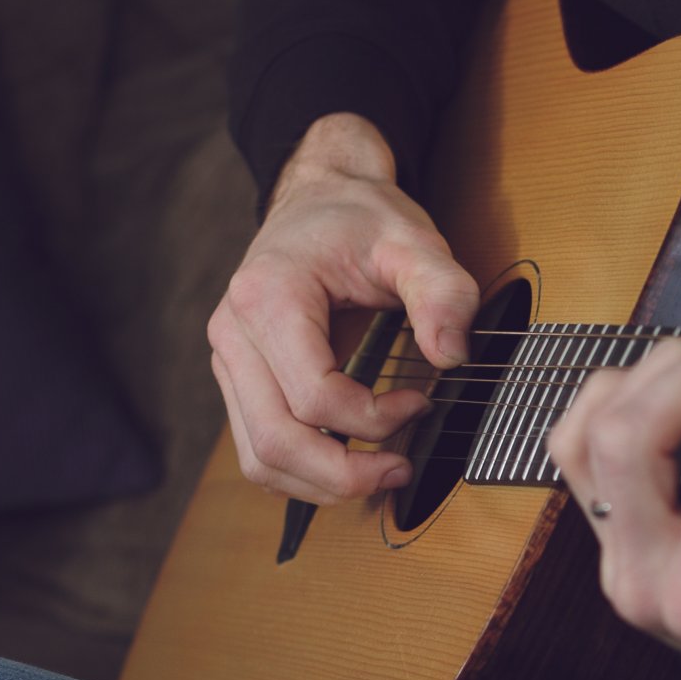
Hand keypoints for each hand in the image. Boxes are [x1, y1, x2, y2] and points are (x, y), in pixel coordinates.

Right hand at [207, 113, 478, 503]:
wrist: (320, 195)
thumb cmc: (361, 218)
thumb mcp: (414, 242)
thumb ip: (442, 293)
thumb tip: (452, 356)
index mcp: (268, 297)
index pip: (313, 396)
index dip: (374, 418)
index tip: (421, 402)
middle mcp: (233, 333)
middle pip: (276, 441)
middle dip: (343, 473)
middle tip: (398, 470)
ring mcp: (228, 359)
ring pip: (259, 458)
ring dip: (320, 483)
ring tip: (377, 473)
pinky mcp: (238, 378)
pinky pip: (257, 448)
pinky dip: (301, 472)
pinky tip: (347, 462)